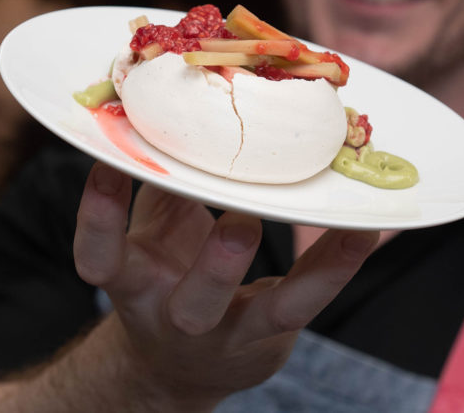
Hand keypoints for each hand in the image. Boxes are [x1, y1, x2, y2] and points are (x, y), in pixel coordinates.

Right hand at [74, 161, 378, 409]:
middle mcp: (174, 317)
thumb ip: (155, 180)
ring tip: (332, 225)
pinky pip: (307, 302)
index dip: (98, 215)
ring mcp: (228, 333)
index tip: (107, 163)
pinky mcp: (270, 336)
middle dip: (218, 268)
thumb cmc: (161, 274)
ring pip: (266, 315)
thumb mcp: (147, 232)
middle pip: (192, 306)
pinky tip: (365, 231)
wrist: (175, 366)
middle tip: (241, 222)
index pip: (98, 257)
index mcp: (131, 284)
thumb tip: (152, 97)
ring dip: (305, 272)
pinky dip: (338, 264)